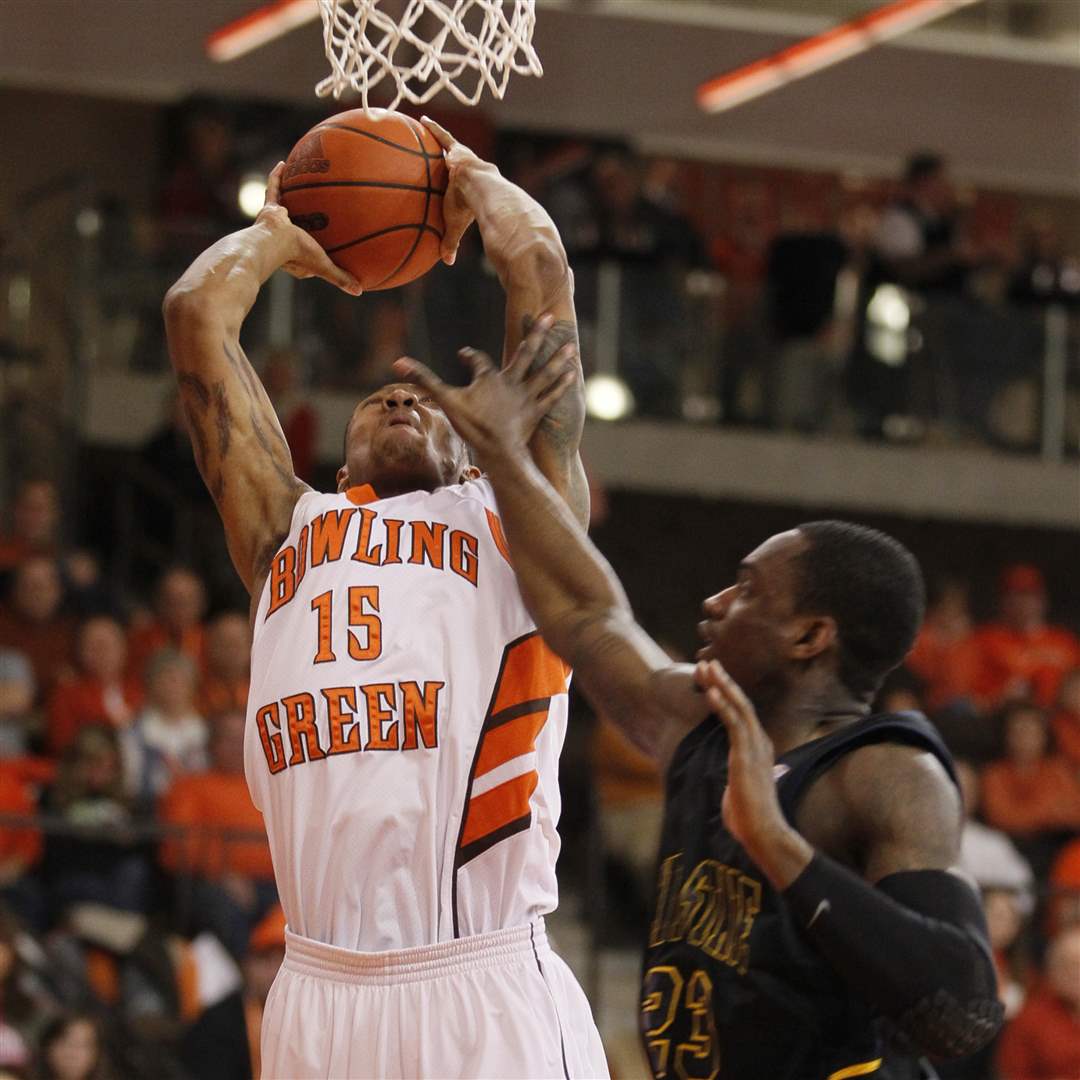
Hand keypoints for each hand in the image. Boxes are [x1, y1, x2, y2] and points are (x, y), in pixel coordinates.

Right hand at [257, 162, 361, 293]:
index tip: (334, 245)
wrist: (270, 242)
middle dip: (308, 221)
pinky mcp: (269, 209)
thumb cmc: (296, 255)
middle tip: (320, 213)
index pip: (313, 252)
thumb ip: (340, 277)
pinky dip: (277, 177)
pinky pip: (273, 189)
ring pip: (287, 206)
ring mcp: (276, 223)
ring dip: (293, 198)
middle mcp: (285, 238)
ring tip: (302, 186)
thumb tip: (360, 291)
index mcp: (297, 255)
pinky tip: (284, 164)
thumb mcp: (324, 265)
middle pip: (301, 226)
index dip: (322, 250)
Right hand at [392, 315, 576, 469]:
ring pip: (545, 371)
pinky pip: (552, 394)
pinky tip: (572, 372)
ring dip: (558, 357)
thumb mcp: (445, 401)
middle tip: (548, 315)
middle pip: (526, 353)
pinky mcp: (536, 411)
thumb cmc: (472, 426)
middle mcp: (512, 382)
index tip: (464, 355)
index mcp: (489, 377)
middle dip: (536, 333)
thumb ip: (424, 380)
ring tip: (572, 343)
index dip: (468, 356)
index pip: (476, 360)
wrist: (498, 452)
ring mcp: (526, 397)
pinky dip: (561, 384)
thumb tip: (398, 362)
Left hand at [421, 116, 489, 265]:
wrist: (482, 190)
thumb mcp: (457, 226)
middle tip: (445, 154)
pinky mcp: (456, 149)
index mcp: (471, 187)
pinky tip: (422, 119)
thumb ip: (450, 241)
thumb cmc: (471, 210)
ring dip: (441, 138)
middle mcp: (470, 169)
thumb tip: (446, 263)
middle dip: (452, 156)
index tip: (455, 178)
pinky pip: (441, 136)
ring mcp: (463, 157)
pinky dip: (433, 128)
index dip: (460, 181)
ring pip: (450, 146)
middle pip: (458, 161)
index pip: (463, 183)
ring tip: (429, 130)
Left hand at [696, 660, 812, 887]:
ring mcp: (754, 746)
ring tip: (706, 666)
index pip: (743, 713)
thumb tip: (751, 780)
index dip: (728, 693)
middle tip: (708, 661)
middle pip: (741, 702)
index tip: (713, 677)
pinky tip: (710, 690)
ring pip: (738, 706)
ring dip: (721, 685)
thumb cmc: (750, 816)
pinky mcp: (745, 754)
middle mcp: (759, 742)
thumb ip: (745, 778)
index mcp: (759, 748)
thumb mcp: (744, 789)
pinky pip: (733, 722)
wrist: (762, 831)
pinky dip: (722, 704)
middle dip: (724, 680)